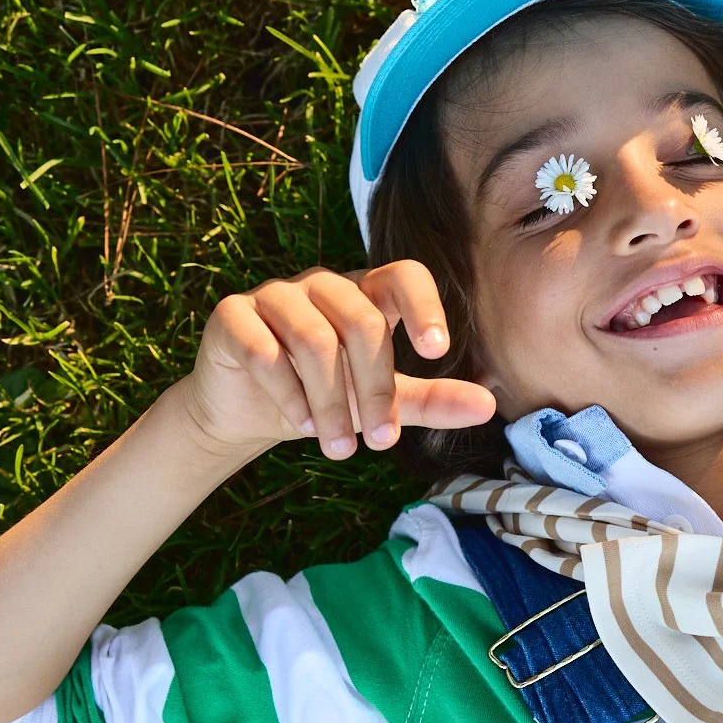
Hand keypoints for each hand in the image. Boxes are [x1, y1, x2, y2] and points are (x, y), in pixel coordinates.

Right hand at [179, 260, 496, 459]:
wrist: (247, 413)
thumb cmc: (324, 398)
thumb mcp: (383, 402)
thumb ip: (432, 400)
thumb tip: (489, 407)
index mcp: (365, 296)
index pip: (403, 275)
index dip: (424, 305)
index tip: (436, 350)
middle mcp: (323, 286)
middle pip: (362, 322)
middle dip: (375, 389)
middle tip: (380, 442)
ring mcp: (275, 295)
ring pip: (314, 339)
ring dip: (331, 403)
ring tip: (337, 447)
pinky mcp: (233, 316)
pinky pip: (265, 350)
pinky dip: (287, 394)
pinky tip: (300, 424)